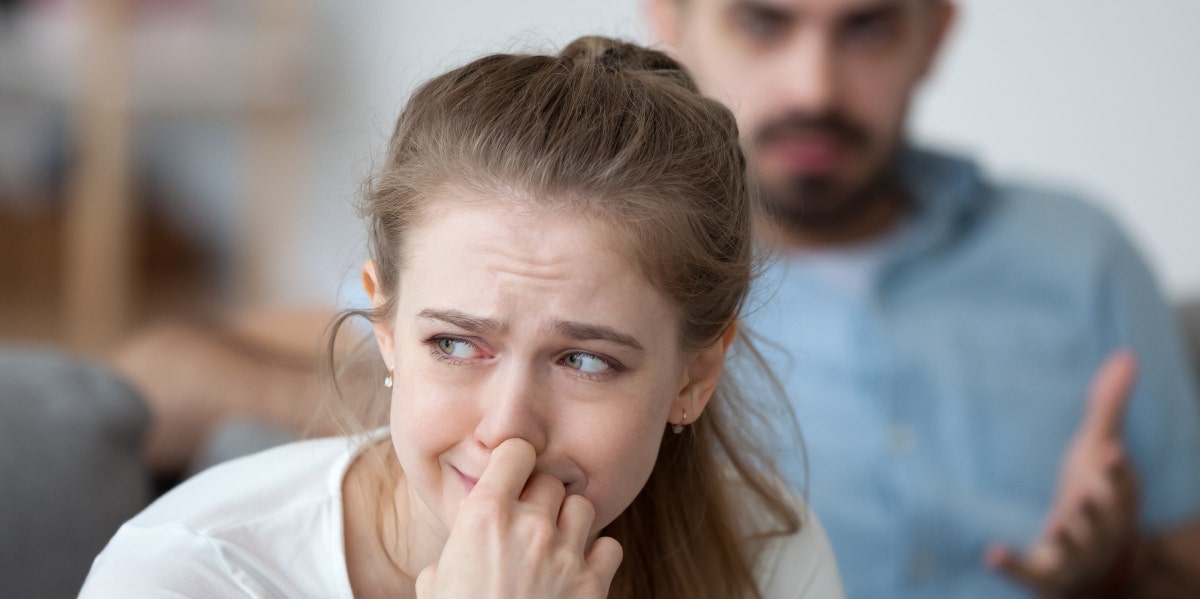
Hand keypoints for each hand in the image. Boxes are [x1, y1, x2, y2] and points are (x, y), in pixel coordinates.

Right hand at [416, 438, 622, 598]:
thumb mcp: (434, 588)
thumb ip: (448, 561)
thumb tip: (446, 566)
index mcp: (484, 516)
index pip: (516, 451)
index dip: (515, 461)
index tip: (512, 474)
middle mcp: (529, 526)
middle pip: (550, 482)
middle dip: (540, 499)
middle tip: (528, 523)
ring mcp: (564, 553)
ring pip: (582, 508)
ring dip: (570, 522)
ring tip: (554, 545)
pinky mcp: (592, 584)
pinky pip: (610, 547)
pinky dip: (598, 556)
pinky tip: (579, 571)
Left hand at [986, 351, 1140, 595]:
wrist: (1093, 561)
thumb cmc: (1094, 492)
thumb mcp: (1099, 449)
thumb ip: (1109, 405)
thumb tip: (1128, 354)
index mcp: (1115, 497)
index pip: (1123, 485)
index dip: (1118, 472)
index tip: (1111, 451)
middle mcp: (1100, 528)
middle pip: (1103, 519)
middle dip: (1097, 508)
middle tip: (1085, 494)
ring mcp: (1076, 553)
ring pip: (1075, 549)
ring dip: (1067, 537)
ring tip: (1056, 526)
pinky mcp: (1049, 573)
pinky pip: (1032, 573)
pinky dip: (1013, 565)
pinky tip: (992, 553)